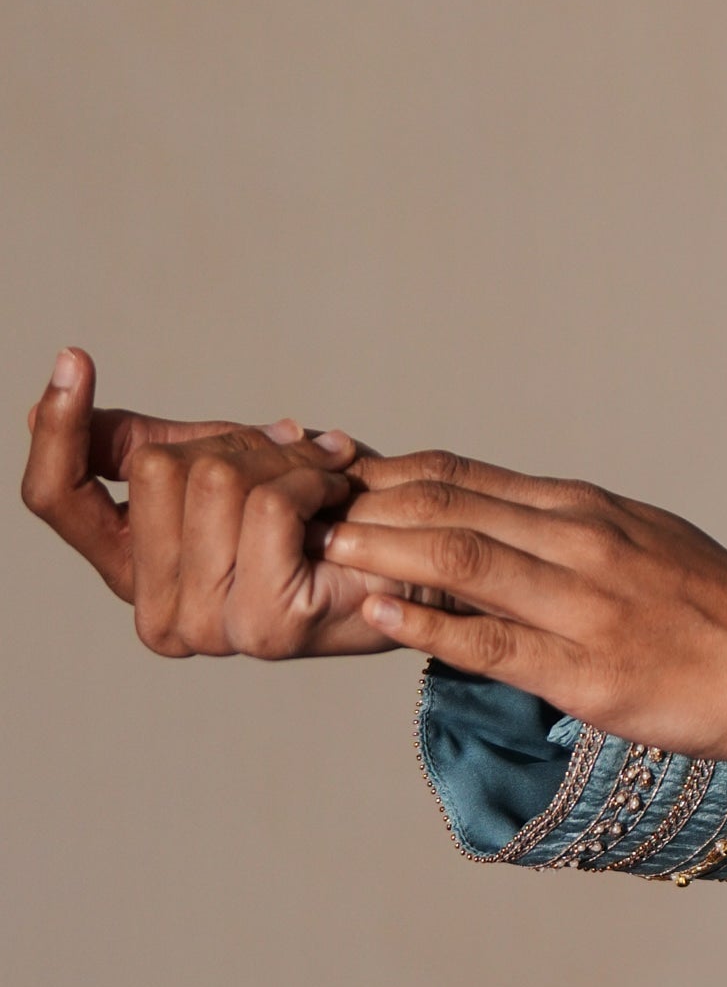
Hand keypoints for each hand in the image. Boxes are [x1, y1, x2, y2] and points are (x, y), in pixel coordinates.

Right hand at [21, 347, 389, 655]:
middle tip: (289, 457)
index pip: (57, 497)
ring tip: (318, 480)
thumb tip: (48, 403)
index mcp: (131, 573)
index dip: (59, 429)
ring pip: (215, 480)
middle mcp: (156, 614)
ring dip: (282, 459)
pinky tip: (335, 500)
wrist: (417, 566)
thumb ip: (142, 445)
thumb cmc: (318, 515)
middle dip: (233, 442)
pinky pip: (270, 504)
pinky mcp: (266, 625)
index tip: (74, 359)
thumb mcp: (221, 466)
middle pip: (158, 468)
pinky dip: (312, 479)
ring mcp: (208, 627)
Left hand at [330, 451, 726, 760]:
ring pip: (460, 560)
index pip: (459, 476)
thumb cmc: (710, 606)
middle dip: (365, 506)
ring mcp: (582, 605)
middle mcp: (578, 541)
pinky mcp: (585, 672)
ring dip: (381, 550)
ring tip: (323, 550)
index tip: (327, 480)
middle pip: (447, 506)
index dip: (383, 474)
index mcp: (583, 507)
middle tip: (300, 511)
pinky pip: (490, 641)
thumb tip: (483, 524)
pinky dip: (426, 624)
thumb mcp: (635, 538)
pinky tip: (379, 614)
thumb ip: (559, 531)